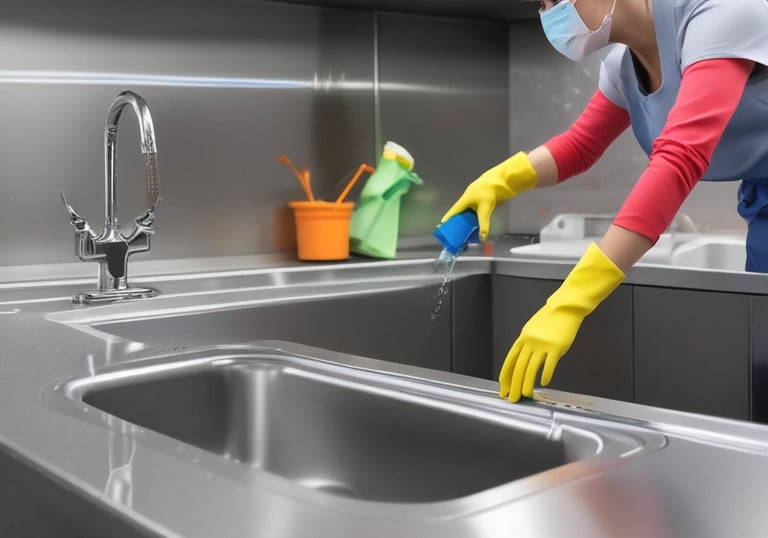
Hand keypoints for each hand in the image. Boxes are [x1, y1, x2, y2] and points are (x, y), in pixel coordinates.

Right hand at [440, 151, 536, 240]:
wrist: (499, 180)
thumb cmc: (489, 192)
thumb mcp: (486, 210)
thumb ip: (484, 224)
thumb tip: (482, 237)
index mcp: (464, 200)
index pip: (453, 211)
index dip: (448, 218)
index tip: (442, 225)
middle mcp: (467, 199)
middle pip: (459, 212)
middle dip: (456, 220)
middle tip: (453, 229)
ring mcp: (473, 197)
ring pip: (466, 210)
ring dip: (465, 218)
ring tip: (464, 227)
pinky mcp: (479, 197)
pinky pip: (472, 208)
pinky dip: (471, 215)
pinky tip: (475, 220)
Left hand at [499, 242, 624, 401]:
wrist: (565, 307)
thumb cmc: (551, 318)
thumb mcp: (533, 329)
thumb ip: (528, 344)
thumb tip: (524, 359)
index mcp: (523, 338)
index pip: (510, 360)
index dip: (506, 375)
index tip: (503, 386)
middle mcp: (530, 341)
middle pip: (519, 367)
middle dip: (513, 385)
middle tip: (512, 397)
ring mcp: (543, 344)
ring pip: (531, 368)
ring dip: (526, 384)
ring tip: (525, 394)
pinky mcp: (556, 347)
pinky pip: (549, 365)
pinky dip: (545, 375)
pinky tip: (543, 383)